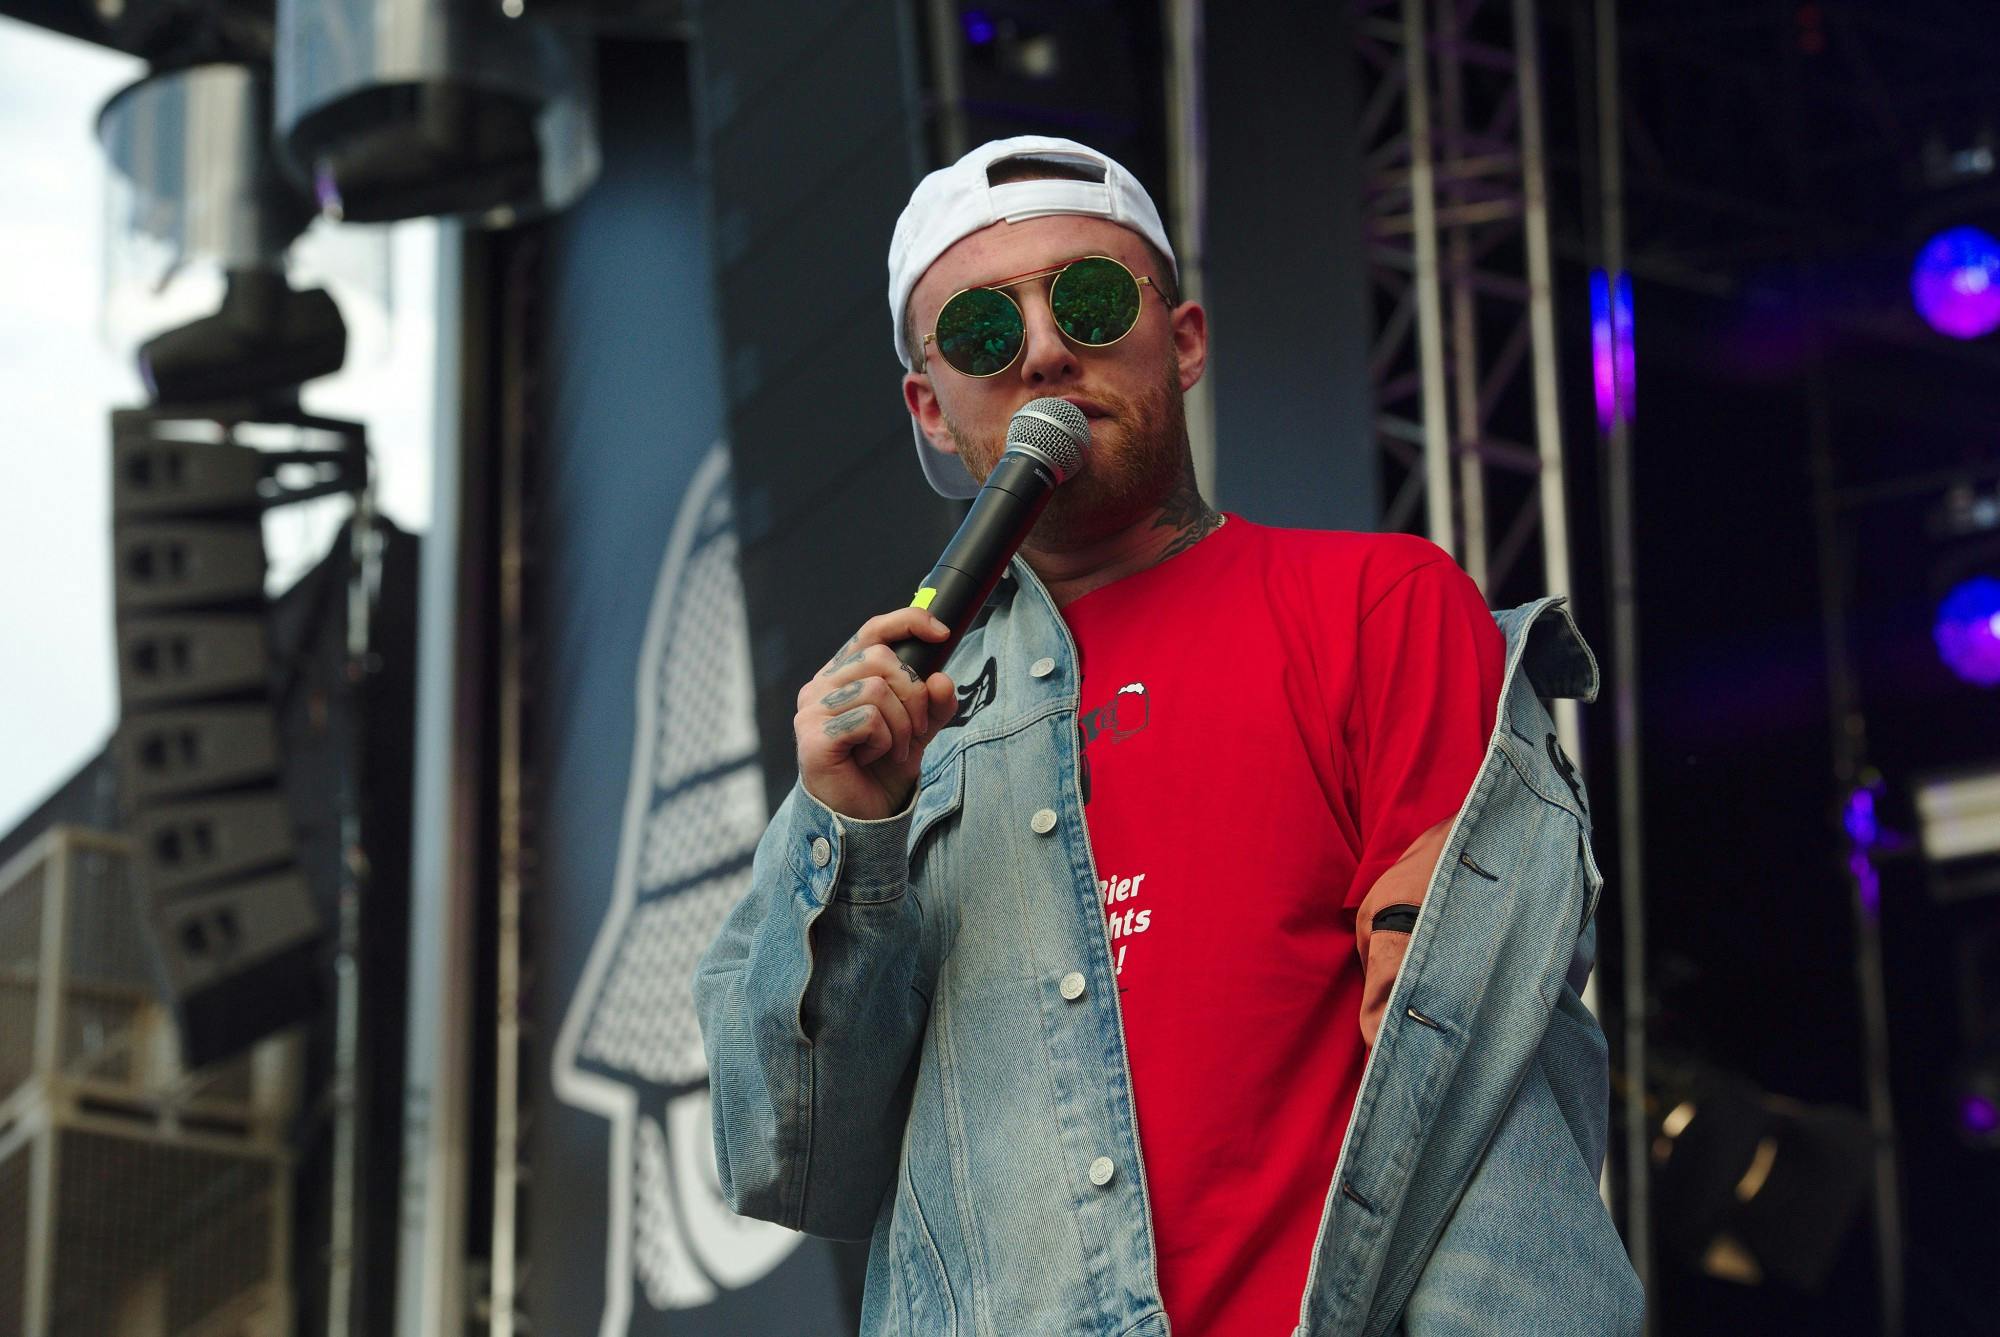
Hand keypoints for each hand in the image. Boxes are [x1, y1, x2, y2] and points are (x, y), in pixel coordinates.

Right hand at [796, 608, 957, 820]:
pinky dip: (884, 741)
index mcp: (843, 675)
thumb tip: (942, 679)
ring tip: (893, 748)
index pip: (872, 631)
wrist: (863, 817)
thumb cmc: (881, 769)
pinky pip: (868, 719)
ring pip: (877, 689)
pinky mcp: (814, 736)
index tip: (942, 633)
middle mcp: (821, 686)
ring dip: (901, 725)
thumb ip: (934, 704)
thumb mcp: (918, 730)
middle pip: (882, 659)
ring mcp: (812, 710)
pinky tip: (870, 758)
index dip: (907, 622)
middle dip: (914, 696)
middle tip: (916, 730)